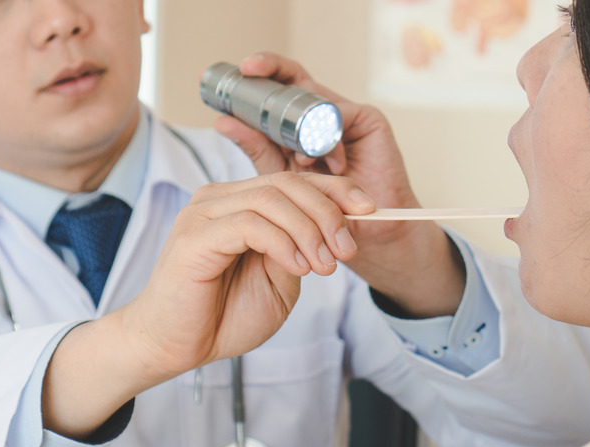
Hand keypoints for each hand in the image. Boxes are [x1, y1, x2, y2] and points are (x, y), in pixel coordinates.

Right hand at [43, 172, 372, 438]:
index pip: (294, 180)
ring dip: (310, 230)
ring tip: (325, 265)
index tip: (370, 210)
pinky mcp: (195, 236)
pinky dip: (283, 243)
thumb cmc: (221, 316)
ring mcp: (205, 213)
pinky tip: (298, 267)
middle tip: (348, 250)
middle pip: (288, 183)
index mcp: (240, 204)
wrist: (175, 347)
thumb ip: (299, 251)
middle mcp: (220, 199)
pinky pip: (251, 224)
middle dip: (329, 212)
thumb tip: (330, 231)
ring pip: (272, 199)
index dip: (336, 190)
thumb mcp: (279, 282)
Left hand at [210, 52, 465, 316]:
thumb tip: (221, 120)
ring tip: (299, 160)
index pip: (277, 86)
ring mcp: (344, 115)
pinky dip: (327, 139)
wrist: (368, 235)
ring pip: (313, 98)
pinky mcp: (368, 119)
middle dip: (271, 68)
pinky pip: (339, 115)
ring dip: (300, 126)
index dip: (260, 71)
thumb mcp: (281, 178)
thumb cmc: (324, 212)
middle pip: (294, 76)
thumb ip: (257, 148)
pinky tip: (327, 164)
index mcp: (298, 124)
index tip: (239, 68)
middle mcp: (321, 113)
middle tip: (250, 68)